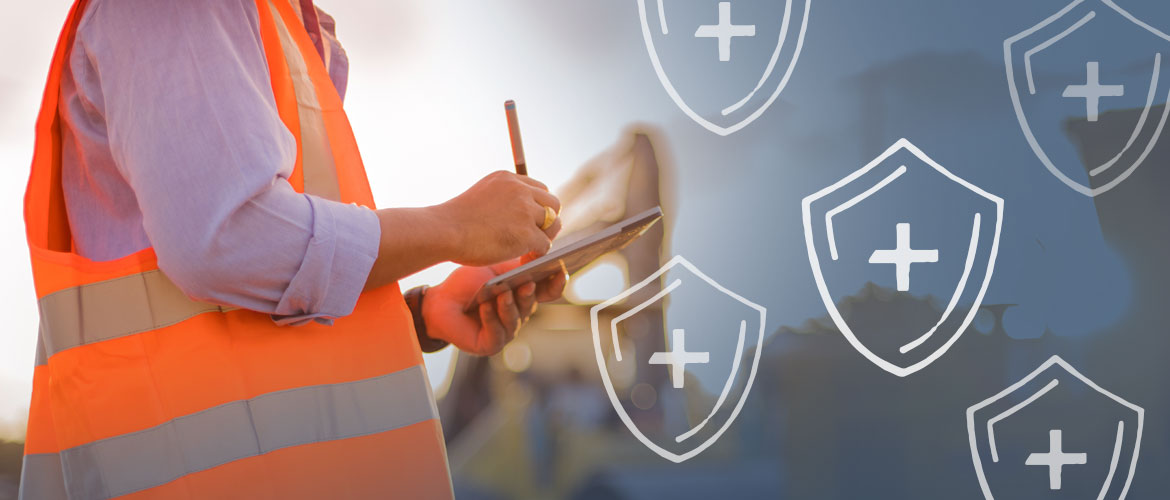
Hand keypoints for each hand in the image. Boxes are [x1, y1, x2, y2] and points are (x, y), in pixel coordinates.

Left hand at [422, 259, 567, 355]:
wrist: (442, 299)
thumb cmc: (470, 283)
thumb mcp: (498, 269)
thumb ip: (520, 264)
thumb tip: (542, 247)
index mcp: (525, 295)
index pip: (548, 291)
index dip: (556, 283)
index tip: (559, 270)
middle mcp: (520, 315)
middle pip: (531, 305)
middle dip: (528, 295)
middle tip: (526, 283)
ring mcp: (506, 331)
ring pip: (514, 320)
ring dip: (509, 307)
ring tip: (503, 293)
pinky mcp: (490, 344)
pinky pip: (495, 333)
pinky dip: (491, 318)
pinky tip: (485, 307)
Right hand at [435, 171, 562, 266]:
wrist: (444, 230)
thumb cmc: (456, 220)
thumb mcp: (481, 195)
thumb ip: (502, 199)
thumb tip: (517, 216)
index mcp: (508, 179)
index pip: (538, 188)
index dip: (537, 206)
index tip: (529, 220)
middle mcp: (519, 190)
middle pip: (552, 202)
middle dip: (547, 220)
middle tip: (537, 234)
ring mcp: (524, 210)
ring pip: (553, 223)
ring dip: (545, 236)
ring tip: (532, 247)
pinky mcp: (526, 233)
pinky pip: (545, 244)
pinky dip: (538, 252)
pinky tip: (526, 257)